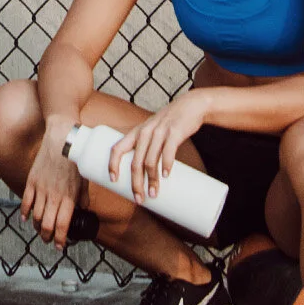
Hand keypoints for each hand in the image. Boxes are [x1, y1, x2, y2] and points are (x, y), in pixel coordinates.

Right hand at [19, 124, 82, 246]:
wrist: (61, 138)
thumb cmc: (77, 158)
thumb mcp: (85, 178)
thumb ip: (83, 196)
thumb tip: (84, 208)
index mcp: (69, 197)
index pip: (62, 226)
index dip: (60, 240)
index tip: (61, 246)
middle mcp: (54, 196)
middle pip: (47, 226)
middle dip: (48, 238)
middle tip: (50, 241)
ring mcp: (41, 189)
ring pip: (36, 217)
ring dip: (38, 227)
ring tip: (41, 230)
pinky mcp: (32, 181)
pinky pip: (26, 202)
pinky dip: (25, 213)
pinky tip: (26, 219)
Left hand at [119, 90, 206, 205]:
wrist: (190, 106)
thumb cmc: (170, 123)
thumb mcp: (153, 130)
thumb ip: (147, 147)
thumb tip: (144, 174)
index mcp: (137, 133)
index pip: (118, 148)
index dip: (113, 164)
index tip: (113, 180)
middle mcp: (145, 132)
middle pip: (135, 162)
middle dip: (136, 183)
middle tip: (139, 198)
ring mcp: (159, 132)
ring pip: (150, 161)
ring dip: (151, 180)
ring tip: (153, 193)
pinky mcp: (174, 132)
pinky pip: (168, 152)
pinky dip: (166, 165)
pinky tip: (166, 175)